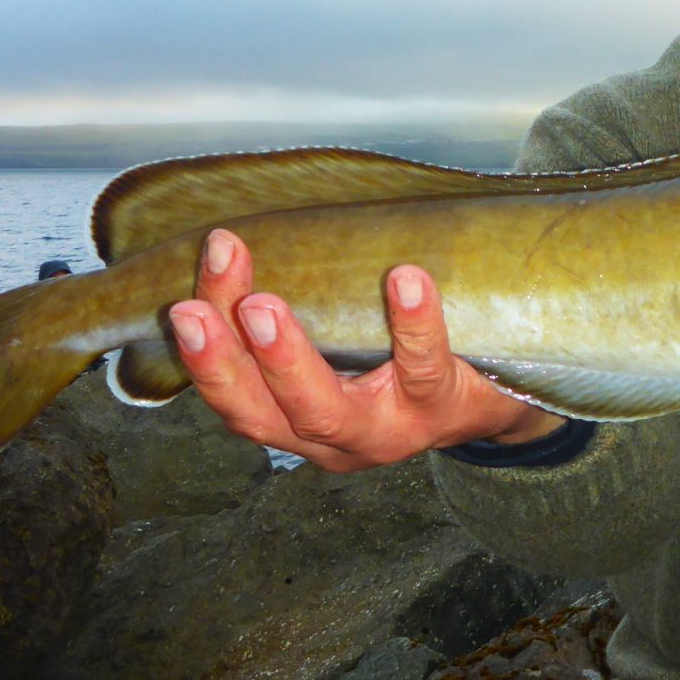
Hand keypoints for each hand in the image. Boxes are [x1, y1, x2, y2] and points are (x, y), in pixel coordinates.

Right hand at [166, 229, 563, 470]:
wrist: (498, 397)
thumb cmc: (404, 361)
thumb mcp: (343, 348)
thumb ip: (298, 313)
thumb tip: (235, 239)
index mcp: (298, 423)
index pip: (238, 398)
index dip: (203, 360)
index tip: (181, 303)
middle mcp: (335, 440)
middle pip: (265, 413)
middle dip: (226, 362)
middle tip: (198, 308)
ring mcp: (389, 430)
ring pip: (329, 411)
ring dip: (288, 358)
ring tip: (264, 304)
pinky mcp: (443, 408)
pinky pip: (425, 370)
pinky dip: (412, 326)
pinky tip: (405, 279)